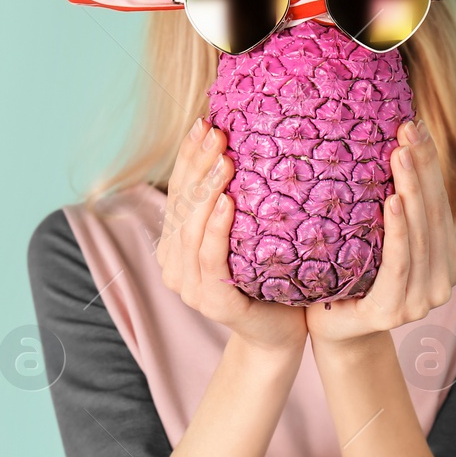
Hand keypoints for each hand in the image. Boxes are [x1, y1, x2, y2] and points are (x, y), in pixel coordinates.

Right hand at [157, 118, 307, 351]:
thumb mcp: (247, 236)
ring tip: (224, 159)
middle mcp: (174, 264)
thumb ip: (234, 204)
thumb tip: (244, 146)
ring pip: (191, 227)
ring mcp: (189, 285)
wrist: (282, 334)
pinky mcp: (211, 301)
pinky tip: (227, 202)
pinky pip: (210, 256)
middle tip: (216, 131)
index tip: (203, 122)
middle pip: (182, 204)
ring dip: (207, 189)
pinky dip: (216, 227)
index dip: (188, 156)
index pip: (179, 191)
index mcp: (176, 245)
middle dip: (198, 163)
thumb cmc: (268, 279)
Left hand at [306, 120, 455, 345]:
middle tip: (408, 130)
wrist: (332, 331)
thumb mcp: (381, 239)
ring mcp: (421, 301)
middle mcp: (442, 281)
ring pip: (418, 235)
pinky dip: (398, 231)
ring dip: (412, 190)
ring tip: (401, 155)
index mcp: (446, 260)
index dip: (430, 163)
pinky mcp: (393, 312)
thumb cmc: (354, 276)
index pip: (439, 203)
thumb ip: (399, 208)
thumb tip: (395, 143)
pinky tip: (393, 201)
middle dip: (421, 168)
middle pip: (431, 214)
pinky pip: (398, 264)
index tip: (416, 124)